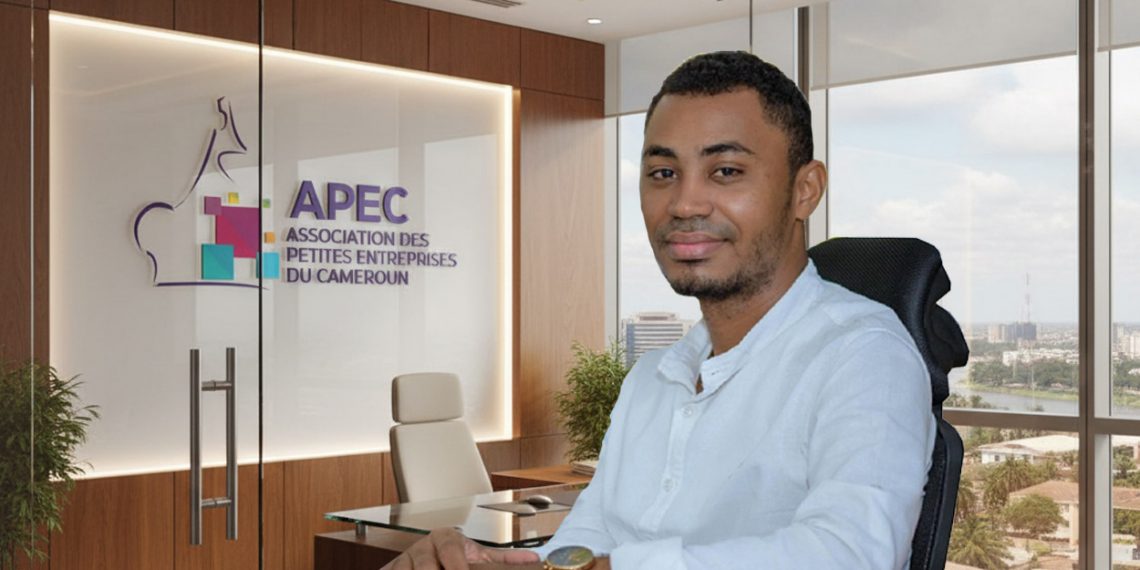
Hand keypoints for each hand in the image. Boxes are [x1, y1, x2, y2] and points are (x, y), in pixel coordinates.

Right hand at [381, 528, 540, 569]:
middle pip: (428, 567)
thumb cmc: (454, 555)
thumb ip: (505, 559)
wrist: (427, 554)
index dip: (458, 566)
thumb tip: (535, 559)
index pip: (452, 553)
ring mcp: (404, 560)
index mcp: (446, 538)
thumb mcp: (478, 554)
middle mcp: (423, 547)